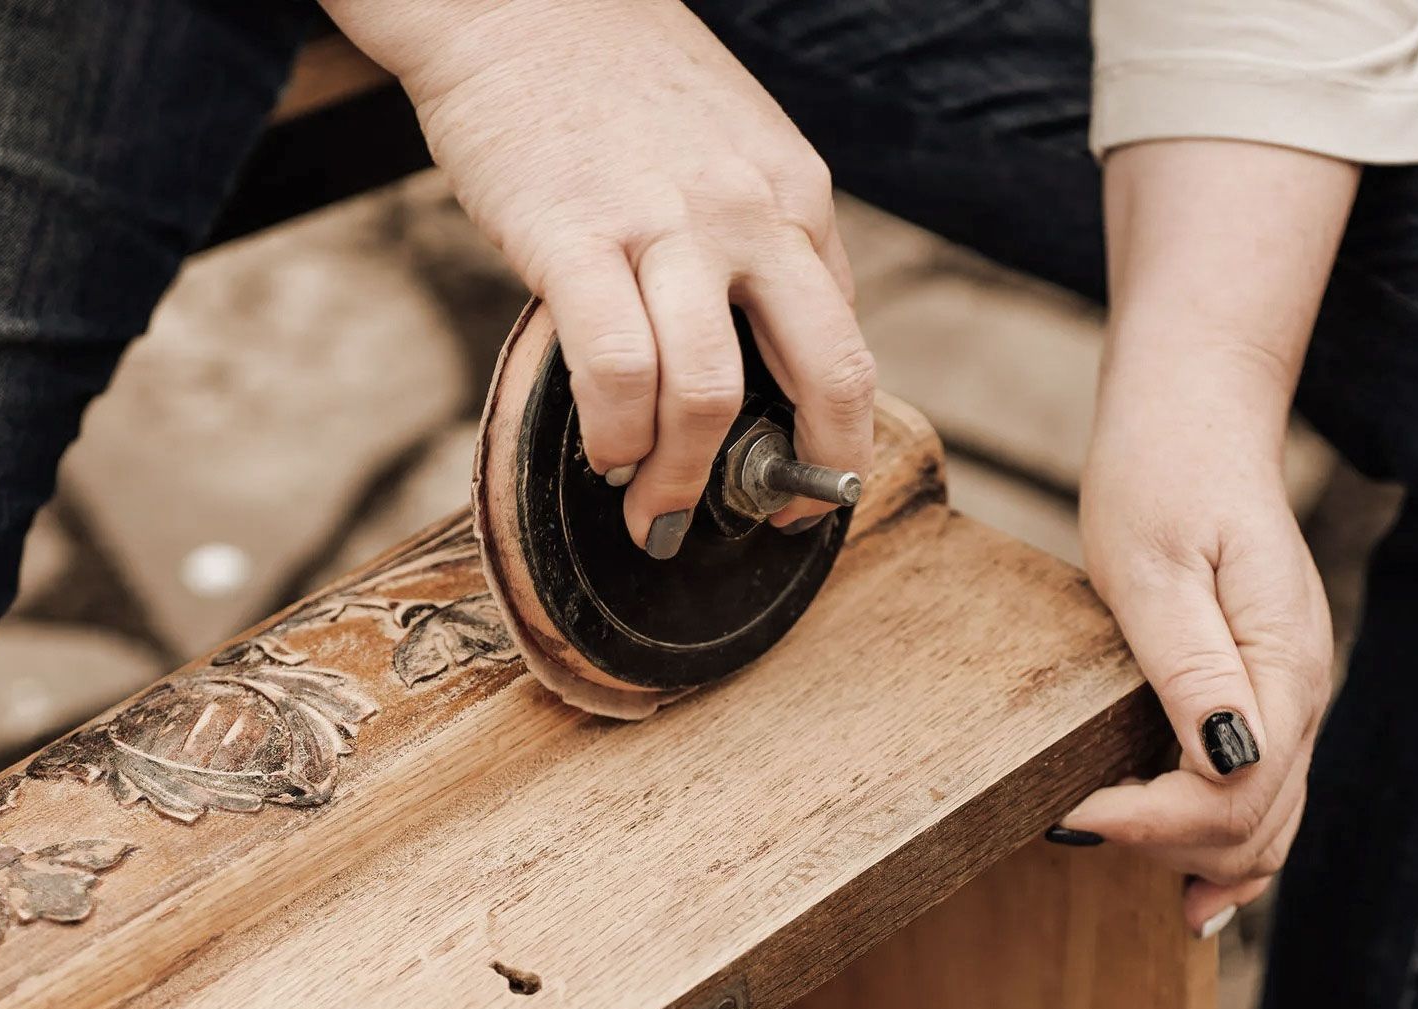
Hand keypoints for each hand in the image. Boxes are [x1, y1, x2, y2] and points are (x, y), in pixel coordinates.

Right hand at [329, 0, 873, 549]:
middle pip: (821, 375)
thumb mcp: (733, 144)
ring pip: (707, 392)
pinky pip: (614, 370)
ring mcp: (664, 225)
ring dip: (681, 479)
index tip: (806, 482)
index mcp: (795, 194)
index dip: (836, 433)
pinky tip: (601, 451)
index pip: (844, 339)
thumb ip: (765, 237)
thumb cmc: (613, 82)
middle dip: (803, 474)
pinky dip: (614, 435)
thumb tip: (781, 344)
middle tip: (766, 518)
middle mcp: (749, 213)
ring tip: (650, 507)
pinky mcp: (573, 237)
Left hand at [1059, 388, 1332, 936]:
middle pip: (1255, 821)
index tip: (1069, 812)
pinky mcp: (1264, 688)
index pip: (1234, 791)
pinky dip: (1228, 839)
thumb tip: (1222, 760)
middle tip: (1076, 826)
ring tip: (1137, 881)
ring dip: (1201, 857)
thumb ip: (1191, 666)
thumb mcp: (1156, 566)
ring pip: (1269, 818)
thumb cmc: (1160, 478)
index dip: (1149, 821)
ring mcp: (1289, 691)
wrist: (1193, 419)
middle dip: (1168, 845)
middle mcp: (1302, 688)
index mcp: (1280, 663)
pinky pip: (1265, 787)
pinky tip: (1194, 882)